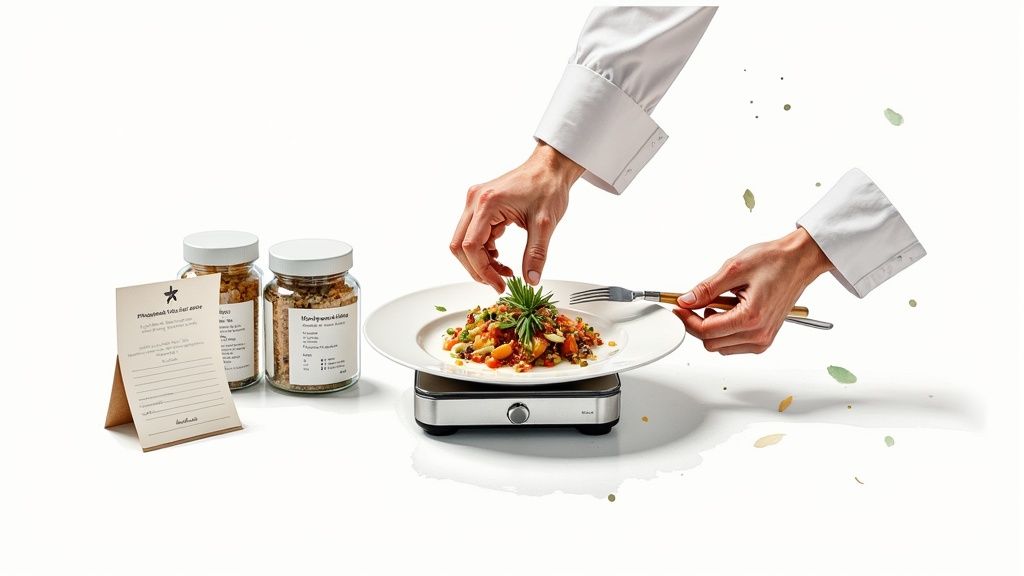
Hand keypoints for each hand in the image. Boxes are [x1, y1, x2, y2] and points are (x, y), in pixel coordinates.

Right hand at [450, 142, 583, 291]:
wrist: (550, 166)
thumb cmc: (547, 186)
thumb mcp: (545, 223)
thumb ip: (536, 253)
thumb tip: (531, 278)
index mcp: (488, 203)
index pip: (471, 246)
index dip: (482, 271)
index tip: (499, 284)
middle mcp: (475, 201)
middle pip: (460, 245)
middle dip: (477, 269)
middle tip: (497, 282)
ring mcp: (476, 202)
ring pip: (465, 241)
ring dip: (481, 261)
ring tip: (504, 269)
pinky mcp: (481, 205)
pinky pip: (474, 234)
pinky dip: (485, 250)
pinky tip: (500, 256)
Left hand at [673, 228, 833, 354]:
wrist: (800, 260)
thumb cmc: (775, 261)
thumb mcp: (734, 268)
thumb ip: (707, 289)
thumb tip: (686, 300)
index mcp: (751, 318)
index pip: (706, 331)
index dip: (686, 320)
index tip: (678, 308)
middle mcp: (759, 334)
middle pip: (711, 342)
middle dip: (697, 324)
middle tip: (693, 303)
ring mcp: (763, 339)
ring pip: (720, 346)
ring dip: (711, 328)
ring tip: (717, 302)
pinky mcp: (764, 338)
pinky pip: (733, 344)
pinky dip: (724, 330)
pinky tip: (727, 310)